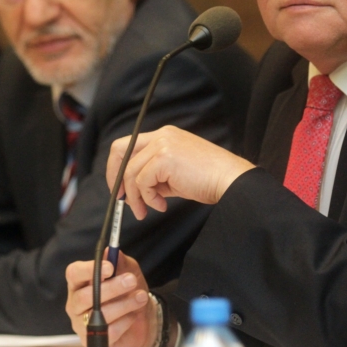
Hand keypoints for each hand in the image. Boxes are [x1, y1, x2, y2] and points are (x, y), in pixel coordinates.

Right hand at [65, 252, 158, 346]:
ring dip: (124, 304)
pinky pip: (108, 332)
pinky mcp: (94, 341)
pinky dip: (125, 322)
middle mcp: (75, 304)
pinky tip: (133, 316)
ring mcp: (82, 324)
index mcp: (79, 283)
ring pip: (98, 315)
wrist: (144, 319)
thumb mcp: (129, 271)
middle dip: (111, 288)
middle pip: (84, 296)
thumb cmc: (129, 291)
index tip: (109, 267)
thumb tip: (111, 251)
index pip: (73, 274)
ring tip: (141, 297)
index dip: (88, 270)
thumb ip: (120, 262)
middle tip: (131, 280)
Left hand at [107, 125, 254, 218]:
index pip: (128, 144)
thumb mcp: (176, 175)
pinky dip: (148, 198)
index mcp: (164, 136)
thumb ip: (155, 177)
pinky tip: (162, 205)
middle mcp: (161, 136)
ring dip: (136, 197)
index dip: (118, 167)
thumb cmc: (209, 180)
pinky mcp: (164, 158)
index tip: (121, 188)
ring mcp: (162, 144)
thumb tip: (136, 192)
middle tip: (122, 200)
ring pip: (131, 172)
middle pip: (120, 150)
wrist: (230, 180)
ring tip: (148, 210)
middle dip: (116, 177)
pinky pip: (142, 182)